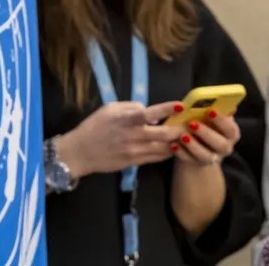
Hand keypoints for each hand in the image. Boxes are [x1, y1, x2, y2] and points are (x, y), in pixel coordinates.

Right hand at [56, 101, 183, 177]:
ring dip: (176, 142)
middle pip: (164, 133)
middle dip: (179, 129)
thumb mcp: (108, 109)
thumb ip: (130, 106)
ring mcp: (135, 151)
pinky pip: (157, 158)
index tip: (180, 106)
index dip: (167, 109)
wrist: (81, 152)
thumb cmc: (93, 127)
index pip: (150, 112)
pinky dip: (167, 152)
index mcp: (125, 119)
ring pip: (165, 148)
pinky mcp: (135, 162)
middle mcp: (133, 135)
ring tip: (184, 137)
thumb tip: (150, 112)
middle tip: (188, 125)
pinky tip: (171, 147)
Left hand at [172, 109, 239, 166]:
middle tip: (192, 123)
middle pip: (221, 144)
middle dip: (206, 133)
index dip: (222, 120)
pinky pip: (191, 161)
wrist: (197, 145)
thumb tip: (217, 97)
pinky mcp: (198, 164)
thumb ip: (212, 108)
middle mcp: (225, 147)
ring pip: (206, 155)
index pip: (231, 128)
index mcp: (230, 133)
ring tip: (182, 136)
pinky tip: (173, 145)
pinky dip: (182, 153)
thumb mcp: (209, 116)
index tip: (210, 111)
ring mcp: (212, 158)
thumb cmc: (204, 123)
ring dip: (194, 145)